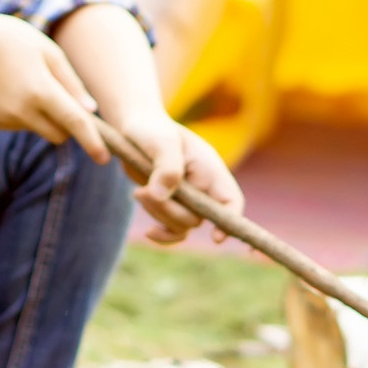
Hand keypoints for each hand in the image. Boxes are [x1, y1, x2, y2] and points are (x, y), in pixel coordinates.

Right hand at [0, 12, 108, 161]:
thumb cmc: (15, 41)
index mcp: (41, 90)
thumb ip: (72, 84)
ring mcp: (5, 119)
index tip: (104, 159)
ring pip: (40, 129)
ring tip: (26, 83)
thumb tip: (90, 111)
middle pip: (59, 135)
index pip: (74, 123)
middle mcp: (22, 110)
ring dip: (43, 116)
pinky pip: (21, 125)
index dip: (92, 142)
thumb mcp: (50, 53)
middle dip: (67, 125)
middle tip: (61, 99)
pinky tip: (11, 90)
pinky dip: (24, 113)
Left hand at [115, 110, 243, 244]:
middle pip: (199, 217)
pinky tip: (148, 232)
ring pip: (182, 225)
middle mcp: (204, 187)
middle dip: (170, 211)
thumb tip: (161, 195)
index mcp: (210, 170)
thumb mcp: (161, 143)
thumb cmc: (153, 129)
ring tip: (138, 192)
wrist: (136, 129)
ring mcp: (189, 198)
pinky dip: (162, 235)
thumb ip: (166, 168)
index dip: (229, 220)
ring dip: (159, 214)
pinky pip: (174, 230)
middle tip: (143, 192)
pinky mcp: (172, 205)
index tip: (216, 238)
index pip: (231, 200)